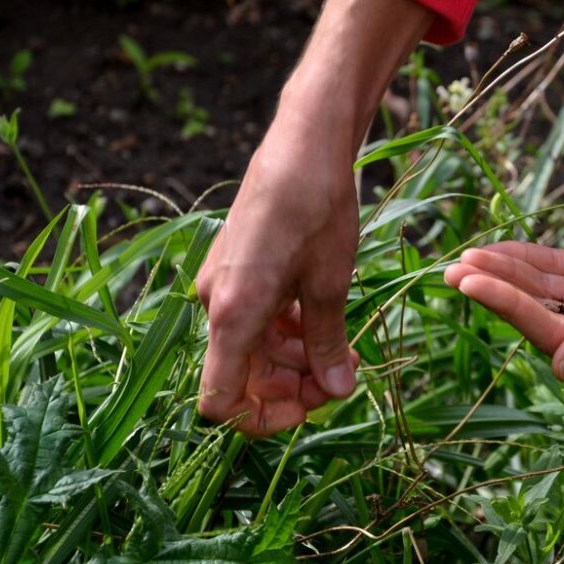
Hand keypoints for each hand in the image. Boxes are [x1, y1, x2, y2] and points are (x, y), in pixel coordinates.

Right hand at [196, 112, 361, 435]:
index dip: (263, 419)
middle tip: (344, 377)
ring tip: (346, 351)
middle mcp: (217, 304)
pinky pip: (258, 321)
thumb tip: (337, 394)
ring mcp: (224, 287)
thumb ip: (328, 344)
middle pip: (244, 377)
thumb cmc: (317, 209)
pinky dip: (290, 331)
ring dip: (298, 360)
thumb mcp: (330, 283)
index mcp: (232, 314)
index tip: (310, 408)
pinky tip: (327, 324)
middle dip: (294, 386)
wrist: (304, 144)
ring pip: (255, 350)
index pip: (221, 400)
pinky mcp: (239, 272)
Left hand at [443, 160, 563, 392]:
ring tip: (463, 257)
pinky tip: (497, 249)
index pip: (553, 337)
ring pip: (543, 291)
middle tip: (451, 270)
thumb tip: (558, 367)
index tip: (470, 281)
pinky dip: (529, 259)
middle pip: (539, 315)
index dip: (508, 308)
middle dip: (496, 291)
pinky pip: (559, 270)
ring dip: (506, 273)